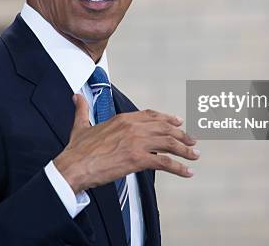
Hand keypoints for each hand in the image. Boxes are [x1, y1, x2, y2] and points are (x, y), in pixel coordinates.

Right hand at [54, 94, 199, 193]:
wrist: (73, 166)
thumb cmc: (76, 150)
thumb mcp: (80, 125)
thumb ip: (81, 109)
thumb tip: (76, 96)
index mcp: (122, 119)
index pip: (151, 115)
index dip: (167, 119)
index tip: (178, 121)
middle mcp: (133, 128)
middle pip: (165, 128)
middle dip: (182, 134)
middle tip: (192, 140)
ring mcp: (137, 143)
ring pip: (169, 144)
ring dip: (185, 150)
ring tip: (195, 156)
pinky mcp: (137, 159)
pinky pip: (165, 163)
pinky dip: (179, 168)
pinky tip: (187, 172)